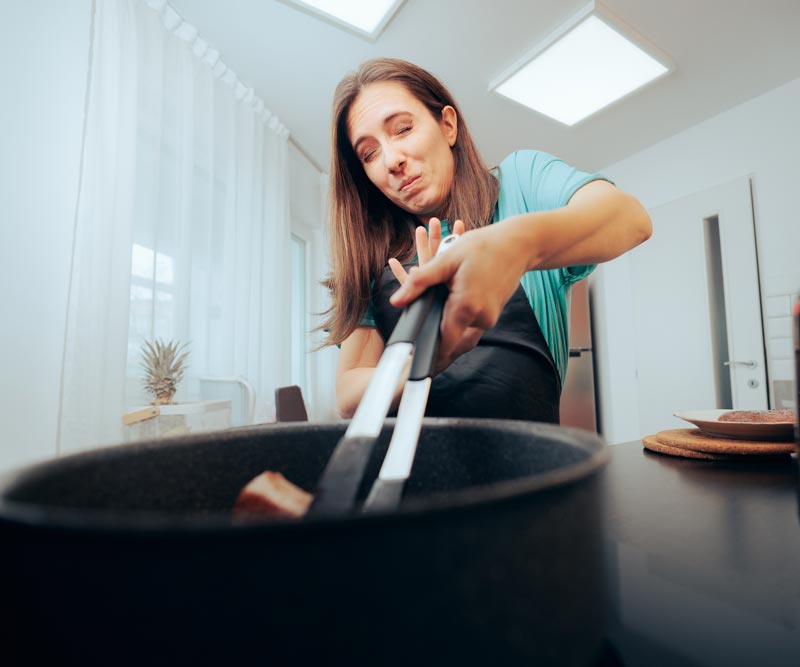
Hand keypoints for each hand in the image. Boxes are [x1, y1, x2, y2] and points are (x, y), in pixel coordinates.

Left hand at [389, 220, 528, 366]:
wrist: (519, 244)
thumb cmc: (483, 247)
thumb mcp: (446, 260)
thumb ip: (419, 282)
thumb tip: (396, 301)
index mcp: (466, 307)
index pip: (444, 344)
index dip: (427, 352)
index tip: (412, 359)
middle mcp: (481, 318)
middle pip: (450, 335)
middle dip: (434, 330)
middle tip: (419, 330)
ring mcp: (489, 318)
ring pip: (459, 327)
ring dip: (447, 318)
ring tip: (440, 300)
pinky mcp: (493, 315)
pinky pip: (469, 320)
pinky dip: (459, 312)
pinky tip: (456, 294)